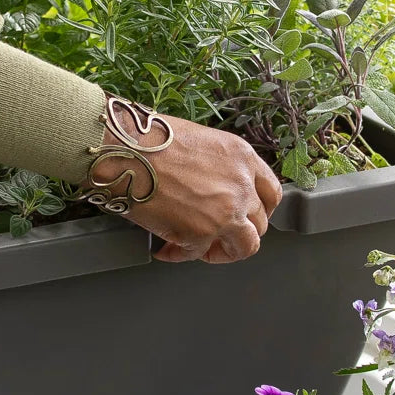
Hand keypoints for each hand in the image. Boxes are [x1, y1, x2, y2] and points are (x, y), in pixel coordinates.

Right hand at [85, 107, 281, 263]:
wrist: (124, 149)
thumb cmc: (147, 139)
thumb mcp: (198, 141)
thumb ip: (217, 168)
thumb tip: (208, 189)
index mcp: (242, 157)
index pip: (271, 192)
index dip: (259, 210)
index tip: (246, 217)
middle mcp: (241, 185)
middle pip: (259, 223)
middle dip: (237, 232)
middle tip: (216, 236)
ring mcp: (226, 212)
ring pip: (244, 246)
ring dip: (221, 251)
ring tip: (199, 249)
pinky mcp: (201, 234)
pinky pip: (198, 254)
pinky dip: (180, 254)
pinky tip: (165, 248)